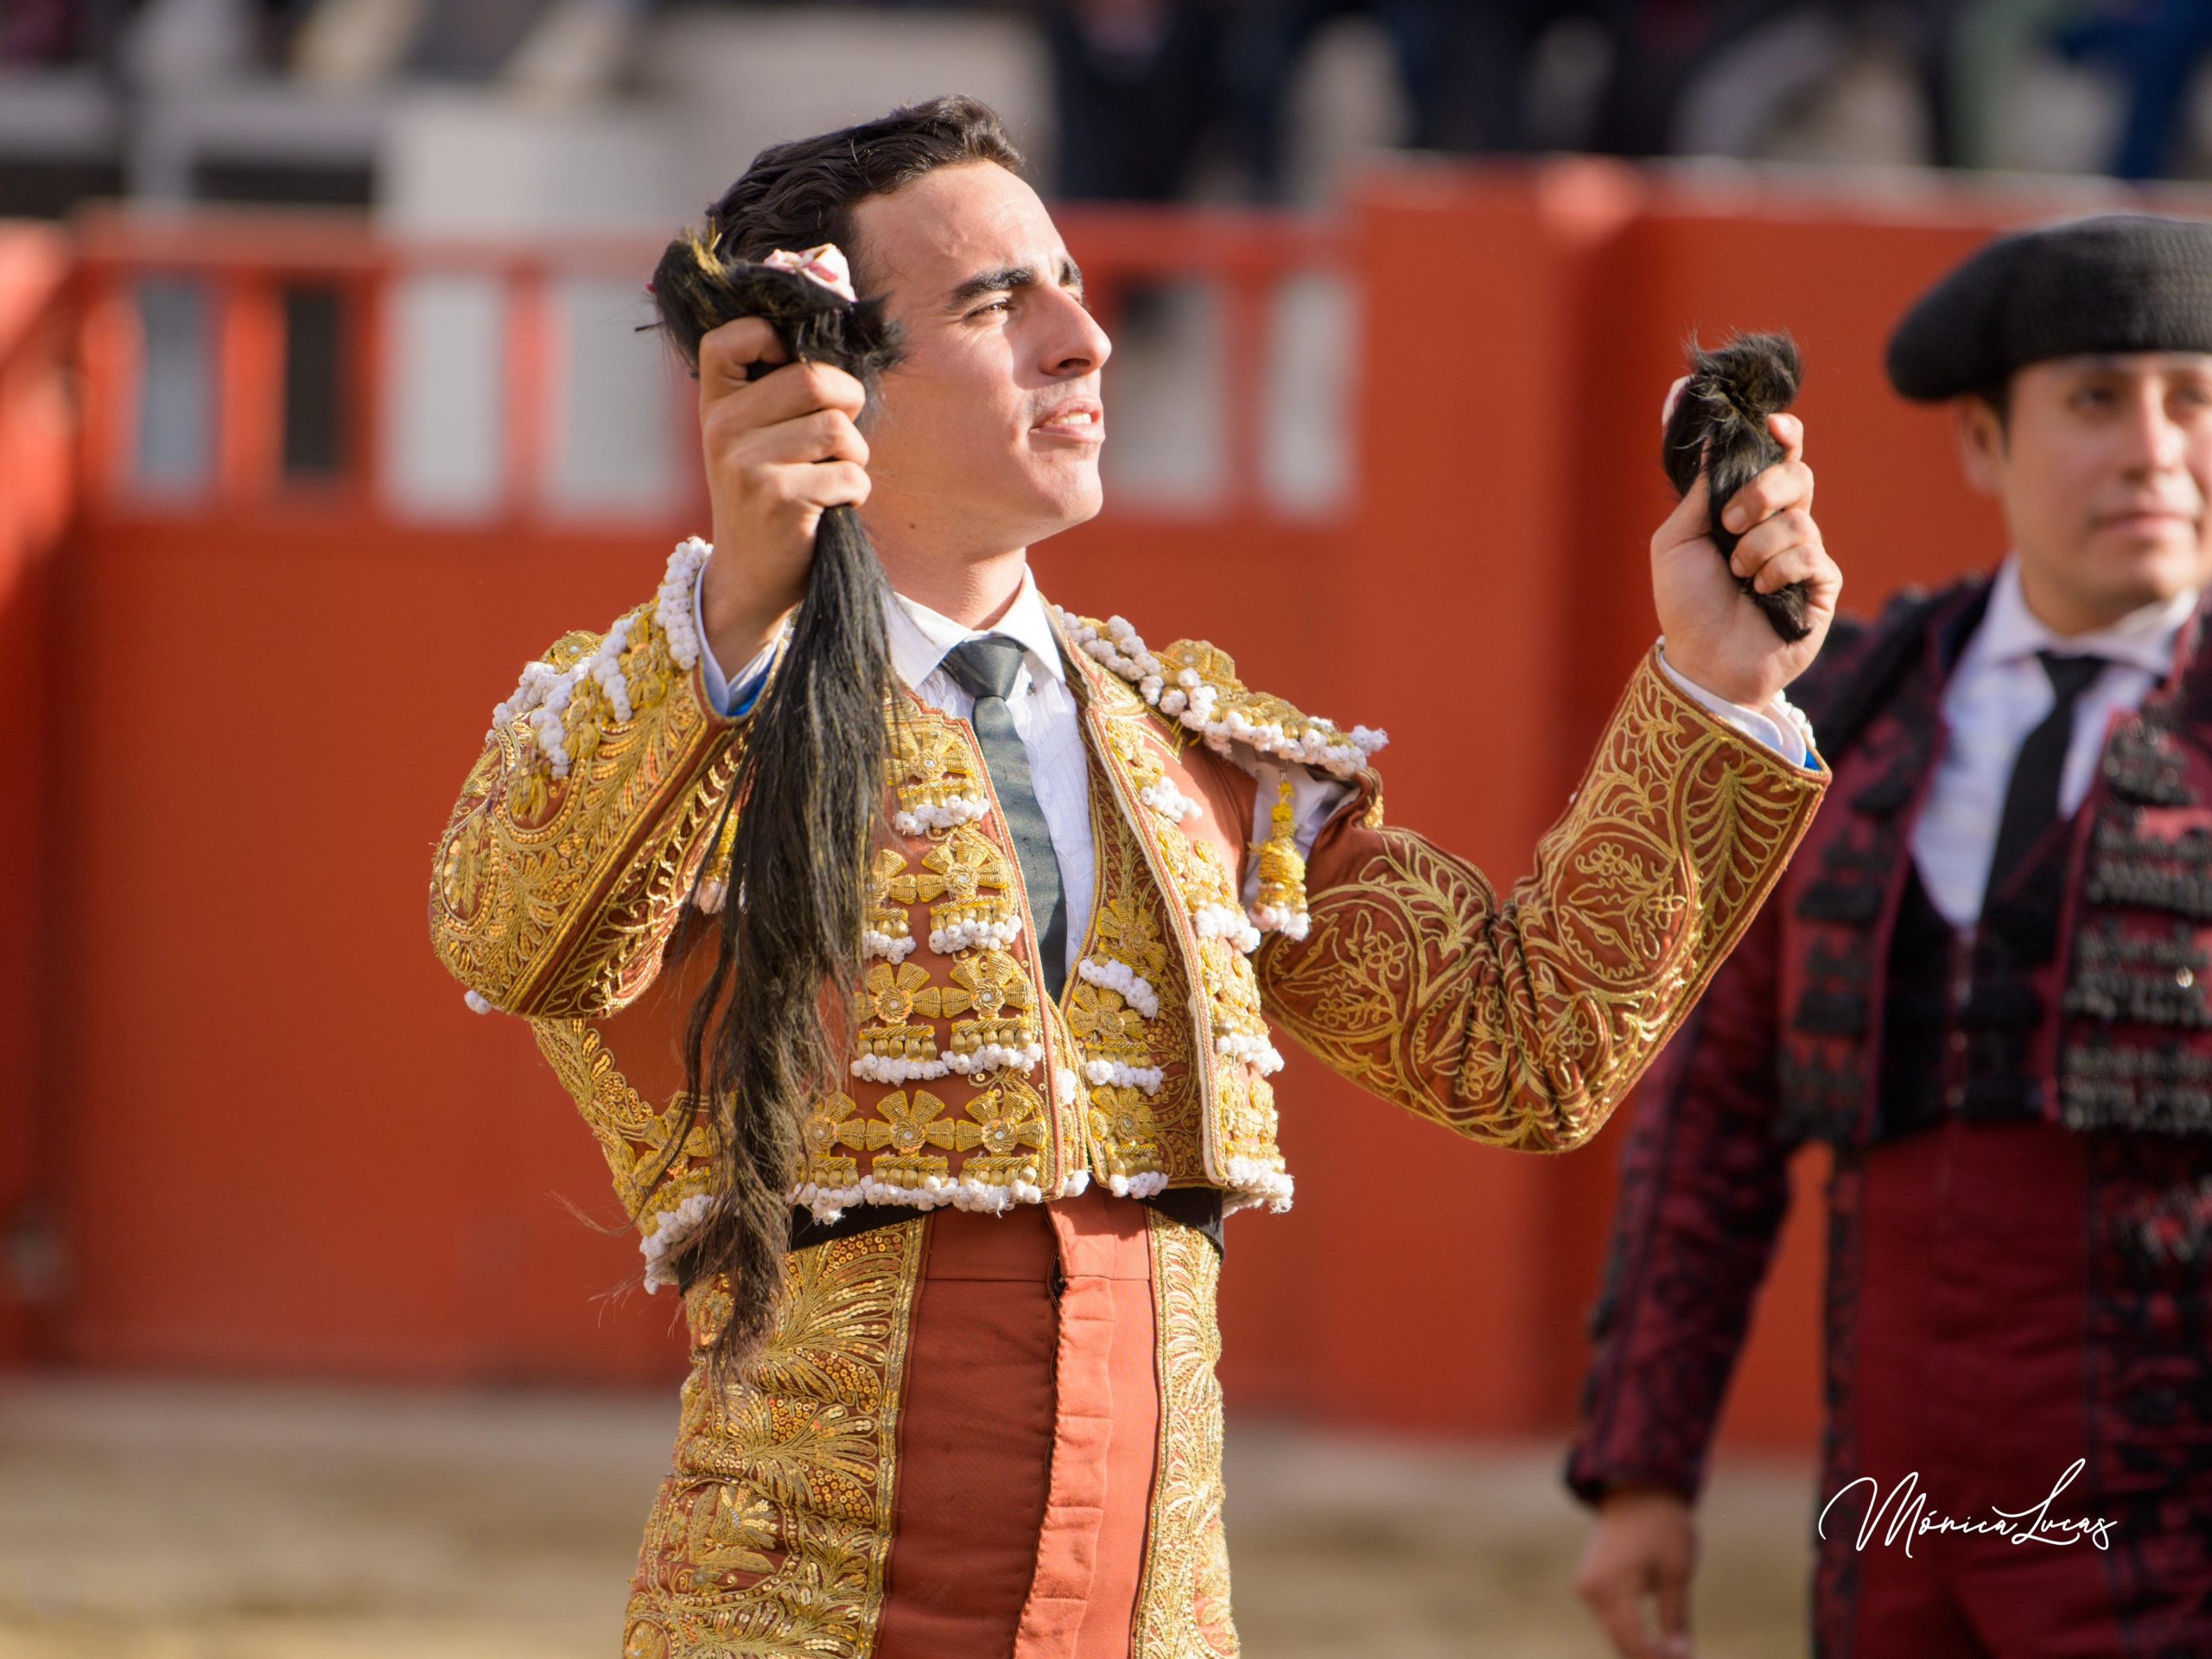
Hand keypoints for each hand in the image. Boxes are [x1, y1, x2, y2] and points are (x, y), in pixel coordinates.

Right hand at [695, 316, 871, 671]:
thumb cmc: (767, 500)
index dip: (774, 338)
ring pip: (838, 427)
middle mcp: (723, 429)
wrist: (749, 579)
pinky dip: (856, 491)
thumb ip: (778, 397)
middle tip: (843, 433)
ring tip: (836, 475)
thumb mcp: (752, 442)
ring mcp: (748, 464)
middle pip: (812, 378)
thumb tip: (842, 350)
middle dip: (847, 402)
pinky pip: (849, 474)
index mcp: (716, 406)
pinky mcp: (779, 498)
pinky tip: (834, 506)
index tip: (793, 368)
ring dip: (855, 454)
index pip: (730, 338)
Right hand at [1574, 1486, 1697, 1658]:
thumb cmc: (1662, 1527)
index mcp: (1610, 1587)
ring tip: (1675, 1654)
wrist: (1637, 1489)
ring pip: (1616, 1634)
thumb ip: (1675, 1620)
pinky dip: (1633, 1633)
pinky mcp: (1591, 1584)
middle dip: (1650, 1657)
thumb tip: (1681, 1657)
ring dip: (1642, 1649)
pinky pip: (1612, 1619)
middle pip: (1622, 1643)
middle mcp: (1590, 1591)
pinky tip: (1658, 1642)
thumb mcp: (1677, 1573)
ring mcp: (1587, 1587)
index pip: (1635, 1642)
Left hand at [1650, 404, 1839, 711]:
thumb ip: (1700, 494)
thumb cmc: (1686, 605)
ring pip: (1798, 520)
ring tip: (1738, 577)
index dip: (1785, 436)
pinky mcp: (1823, 583)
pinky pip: (1810, 555)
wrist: (1704, 661)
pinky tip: (1762, 594)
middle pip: (1798, 476)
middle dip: (1762, 491)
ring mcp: (1806, 554)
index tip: (1774, 425)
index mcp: (1748, 510)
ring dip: (1757, 548)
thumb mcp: (1676, 542)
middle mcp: (1782, 526)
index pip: (1780, 459)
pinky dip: (1777, 571)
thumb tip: (1717, 443)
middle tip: (1731, 523)